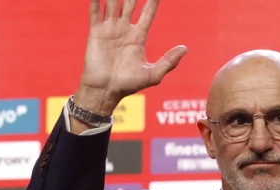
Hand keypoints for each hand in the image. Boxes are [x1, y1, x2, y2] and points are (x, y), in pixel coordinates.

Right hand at [74, 0, 187, 116]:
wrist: (104, 91)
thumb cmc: (127, 86)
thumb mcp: (152, 74)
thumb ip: (168, 61)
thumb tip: (184, 48)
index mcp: (138, 36)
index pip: (148, 12)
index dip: (153, 0)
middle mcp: (124, 29)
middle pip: (130, 3)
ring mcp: (109, 29)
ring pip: (113, 3)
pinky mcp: (95, 32)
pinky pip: (96, 11)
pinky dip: (96, 0)